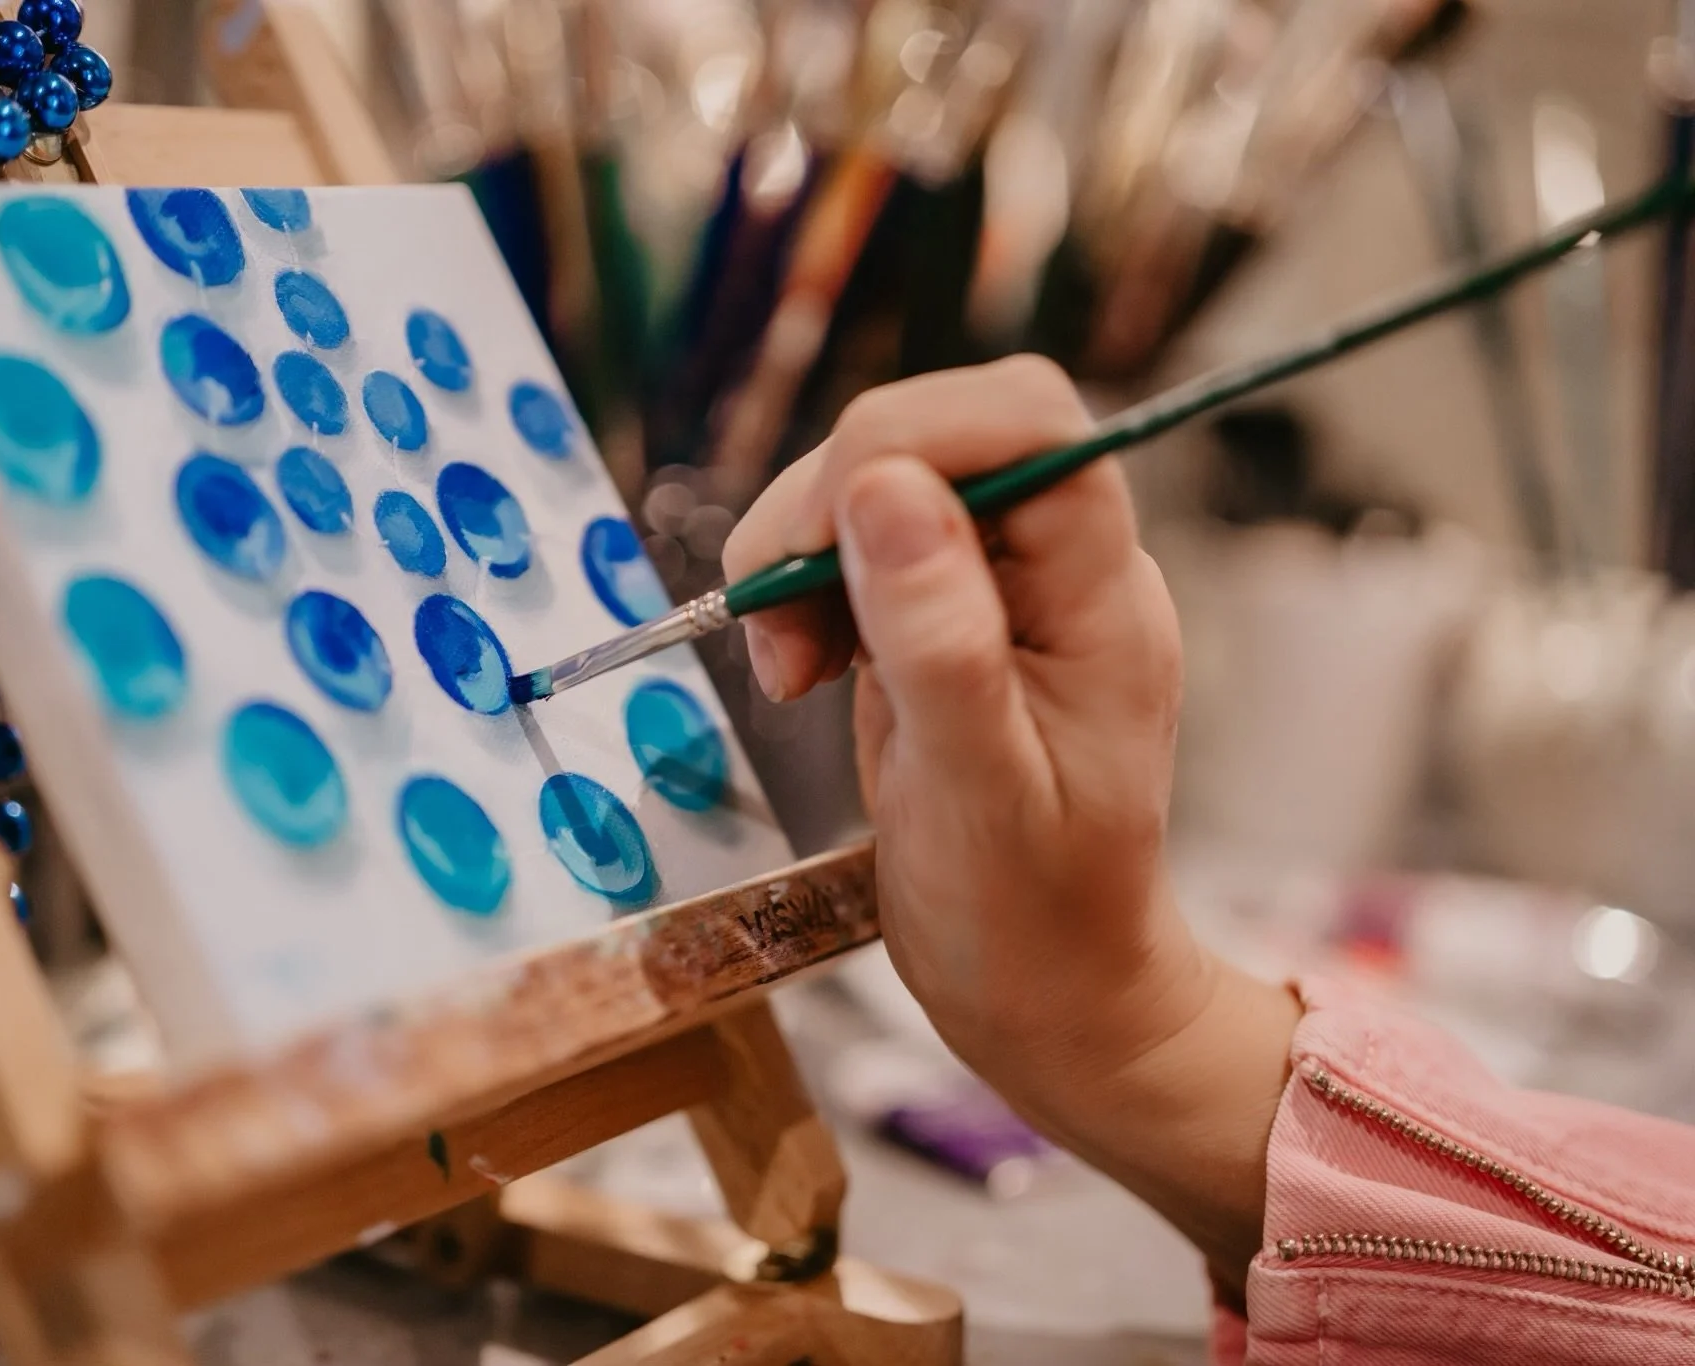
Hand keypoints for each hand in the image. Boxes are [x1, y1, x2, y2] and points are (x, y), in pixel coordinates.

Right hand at [722, 357, 1298, 1288]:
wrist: (1047, 997)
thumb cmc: (1033, 919)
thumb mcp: (979, 791)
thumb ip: (938, 639)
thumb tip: (883, 483)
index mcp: (1101, 593)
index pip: (1025, 419)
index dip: (914, 439)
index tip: (828, 539)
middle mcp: (1055, 569)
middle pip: (933, 435)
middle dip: (830, 503)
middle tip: (781, 626)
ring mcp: (993, 591)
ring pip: (875, 486)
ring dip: (799, 554)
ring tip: (785, 673)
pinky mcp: (936, 622)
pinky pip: (851, 553)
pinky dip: (797, 593)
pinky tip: (794, 673)